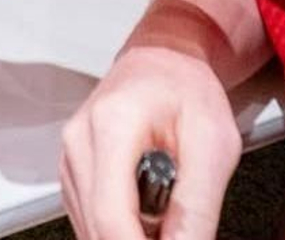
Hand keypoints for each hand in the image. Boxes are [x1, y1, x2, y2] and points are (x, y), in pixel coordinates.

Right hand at [60, 45, 239, 239]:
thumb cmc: (186, 89)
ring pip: (92, 230)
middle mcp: (79, 141)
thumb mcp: (214, 142)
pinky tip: (145, 208)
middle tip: (177, 226)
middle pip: (98, 229)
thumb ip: (198, 204)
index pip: (111, 217)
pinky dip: (121, 227)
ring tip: (164, 206)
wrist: (164, 61)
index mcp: (112, 125)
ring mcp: (70, 156)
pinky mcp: (71, 171)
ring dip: (132, 234)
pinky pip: (91, 220)